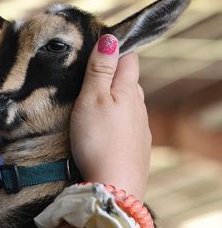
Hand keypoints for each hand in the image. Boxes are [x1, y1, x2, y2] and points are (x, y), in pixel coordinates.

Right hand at [70, 36, 150, 197]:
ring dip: (113, 101)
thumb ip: (100, 70)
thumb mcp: (92, 99)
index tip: (96, 49)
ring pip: (129, 105)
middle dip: (112, 75)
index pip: (129, 58)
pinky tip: (102, 132)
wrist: (114, 187)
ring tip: (91, 104)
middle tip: (87, 76)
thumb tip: (111, 39)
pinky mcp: (137, 149)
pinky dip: (115, 123)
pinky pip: (127, 127)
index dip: (114, 50)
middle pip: (129, 81)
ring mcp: (140, 129)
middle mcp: (140, 107)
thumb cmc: (98, 141)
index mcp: (129, 90)